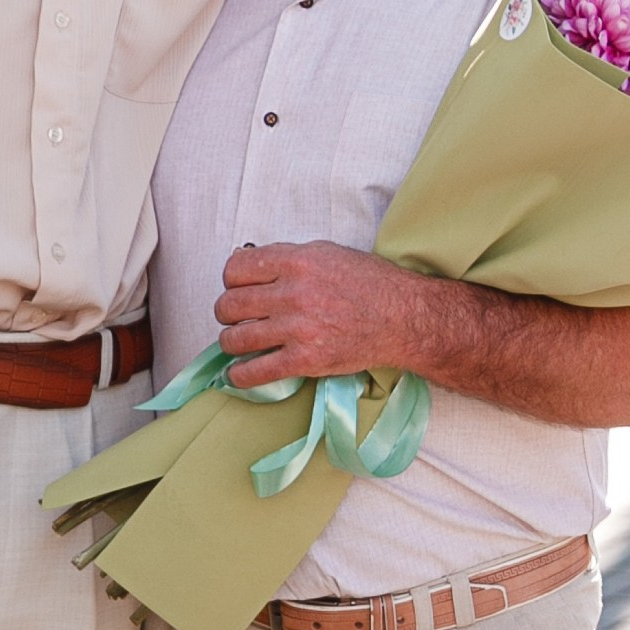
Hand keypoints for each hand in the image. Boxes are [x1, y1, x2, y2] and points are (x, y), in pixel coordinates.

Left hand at [215, 240, 423, 387]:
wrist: (403, 318)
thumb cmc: (369, 283)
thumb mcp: (327, 253)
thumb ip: (287, 257)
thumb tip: (249, 262)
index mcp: (297, 261)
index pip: (235, 269)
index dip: (231, 280)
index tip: (238, 287)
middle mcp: (293, 293)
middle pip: (229, 305)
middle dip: (227, 312)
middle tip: (236, 317)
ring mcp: (297, 329)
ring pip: (235, 339)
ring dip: (231, 342)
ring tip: (239, 343)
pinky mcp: (305, 360)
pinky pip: (255, 372)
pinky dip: (240, 376)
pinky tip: (240, 373)